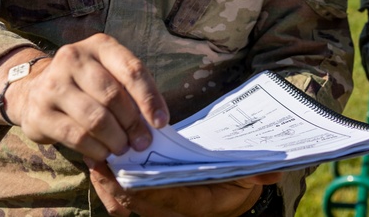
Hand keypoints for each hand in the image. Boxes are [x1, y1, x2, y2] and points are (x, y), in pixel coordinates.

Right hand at [3, 34, 169, 160]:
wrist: (35, 90)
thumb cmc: (86, 84)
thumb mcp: (109, 74)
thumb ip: (131, 91)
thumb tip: (155, 123)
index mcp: (99, 46)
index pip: (131, 71)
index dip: (149, 98)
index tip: (161, 122)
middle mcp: (73, 59)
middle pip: (112, 96)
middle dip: (133, 124)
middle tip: (142, 142)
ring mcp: (53, 85)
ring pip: (95, 118)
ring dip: (116, 139)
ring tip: (123, 148)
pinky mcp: (40, 113)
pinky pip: (76, 136)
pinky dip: (96, 149)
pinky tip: (104, 153)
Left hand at [88, 160, 282, 216]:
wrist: (230, 200)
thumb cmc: (237, 184)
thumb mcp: (248, 178)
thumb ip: (255, 174)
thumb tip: (273, 172)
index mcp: (195, 204)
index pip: (165, 198)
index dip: (143, 186)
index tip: (127, 167)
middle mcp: (173, 211)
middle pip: (136, 201)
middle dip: (115, 182)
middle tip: (101, 158)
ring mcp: (159, 208)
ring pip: (125, 202)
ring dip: (108, 182)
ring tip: (95, 158)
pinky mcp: (150, 201)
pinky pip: (125, 197)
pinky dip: (111, 182)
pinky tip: (102, 163)